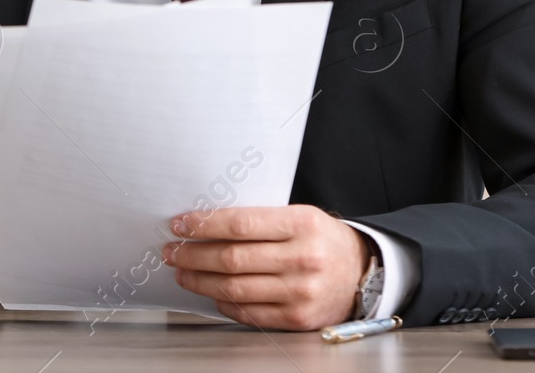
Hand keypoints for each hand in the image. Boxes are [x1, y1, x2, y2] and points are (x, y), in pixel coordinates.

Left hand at [161, 205, 370, 330]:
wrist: (361, 273)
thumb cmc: (323, 239)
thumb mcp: (300, 216)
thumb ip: (261, 220)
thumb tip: (207, 224)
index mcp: (302, 224)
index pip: (241, 224)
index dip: (205, 225)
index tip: (181, 224)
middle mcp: (302, 258)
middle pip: (232, 258)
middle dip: (194, 253)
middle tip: (172, 250)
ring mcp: (300, 291)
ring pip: (235, 287)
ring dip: (200, 279)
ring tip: (182, 271)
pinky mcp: (296, 317)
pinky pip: (248, 312)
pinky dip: (223, 302)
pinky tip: (209, 292)